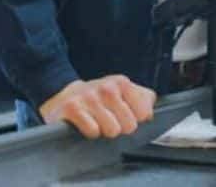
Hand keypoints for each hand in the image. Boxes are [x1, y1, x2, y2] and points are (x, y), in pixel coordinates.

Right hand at [38, 75, 155, 138]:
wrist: (66, 96)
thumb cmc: (100, 98)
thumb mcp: (124, 92)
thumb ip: (144, 99)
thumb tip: (149, 114)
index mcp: (122, 83)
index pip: (143, 113)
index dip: (135, 119)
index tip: (125, 115)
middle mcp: (107, 88)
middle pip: (129, 125)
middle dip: (120, 127)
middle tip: (109, 120)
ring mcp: (89, 97)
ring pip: (112, 130)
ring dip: (105, 131)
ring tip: (98, 122)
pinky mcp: (72, 108)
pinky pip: (93, 131)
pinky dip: (90, 132)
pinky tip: (86, 124)